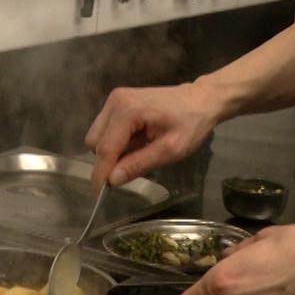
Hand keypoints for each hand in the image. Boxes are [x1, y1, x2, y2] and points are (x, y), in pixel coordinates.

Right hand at [83, 82, 221, 188]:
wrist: (200, 100)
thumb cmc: (190, 124)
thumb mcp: (170, 150)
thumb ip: (139, 164)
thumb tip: (112, 179)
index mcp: (127, 110)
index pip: (105, 148)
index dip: (101, 173)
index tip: (99, 194)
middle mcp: (115, 101)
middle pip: (94, 142)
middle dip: (107, 160)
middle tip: (131, 169)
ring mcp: (114, 100)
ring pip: (97, 136)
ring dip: (111, 151)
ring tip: (139, 151)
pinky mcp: (117, 102)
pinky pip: (105, 130)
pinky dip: (115, 142)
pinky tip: (136, 142)